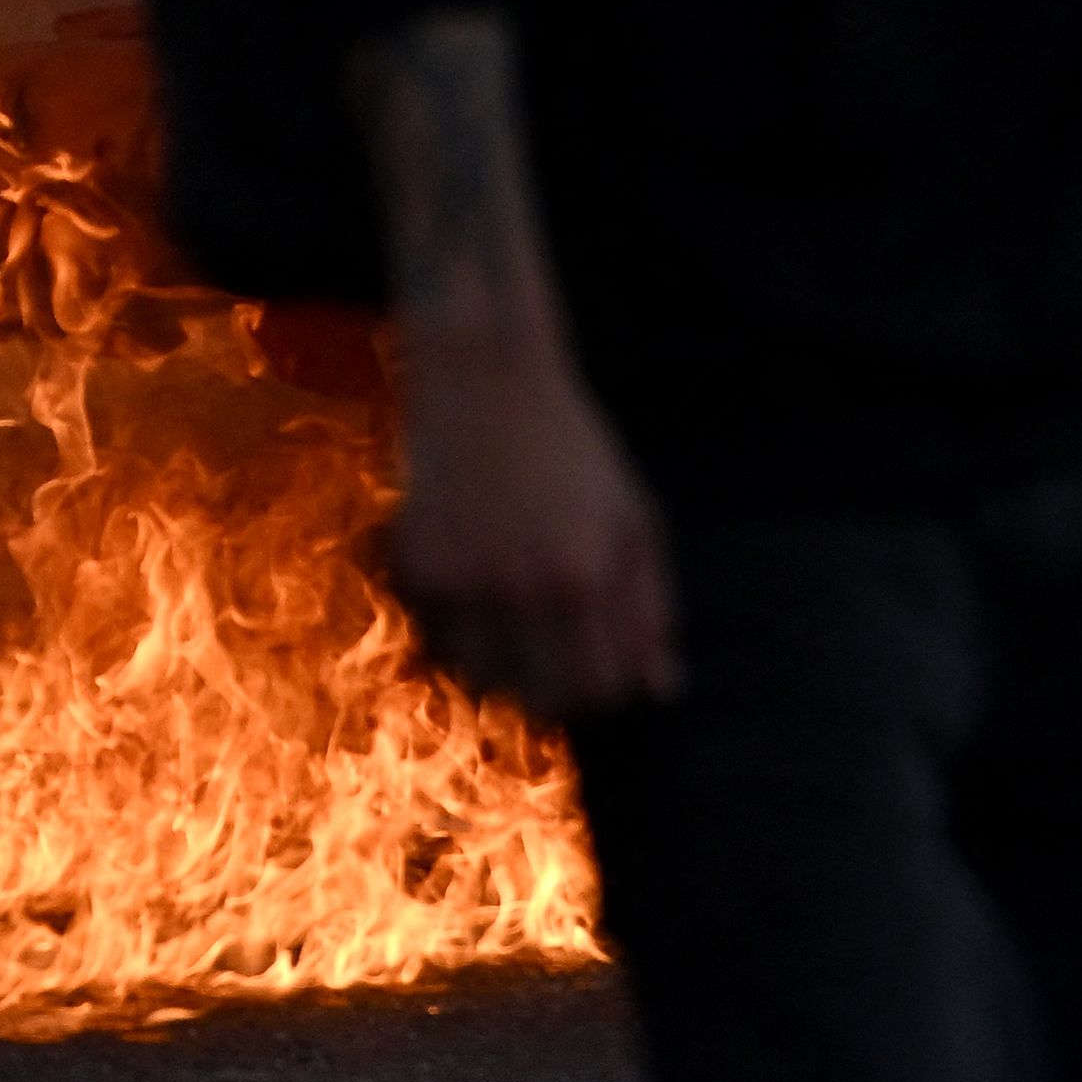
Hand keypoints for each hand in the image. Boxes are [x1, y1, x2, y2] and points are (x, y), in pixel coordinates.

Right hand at [378, 321, 678, 714]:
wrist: (484, 379)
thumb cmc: (573, 448)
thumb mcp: (632, 517)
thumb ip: (651, 608)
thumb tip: (664, 690)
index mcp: (585, 575)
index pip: (600, 689)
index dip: (606, 690)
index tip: (604, 664)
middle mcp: (520, 587)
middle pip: (539, 701)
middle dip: (557, 691)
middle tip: (561, 652)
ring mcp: (462, 582)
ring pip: (484, 682)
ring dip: (505, 667)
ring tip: (518, 614)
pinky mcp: (417, 571)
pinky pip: (438, 645)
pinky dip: (460, 636)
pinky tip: (478, 587)